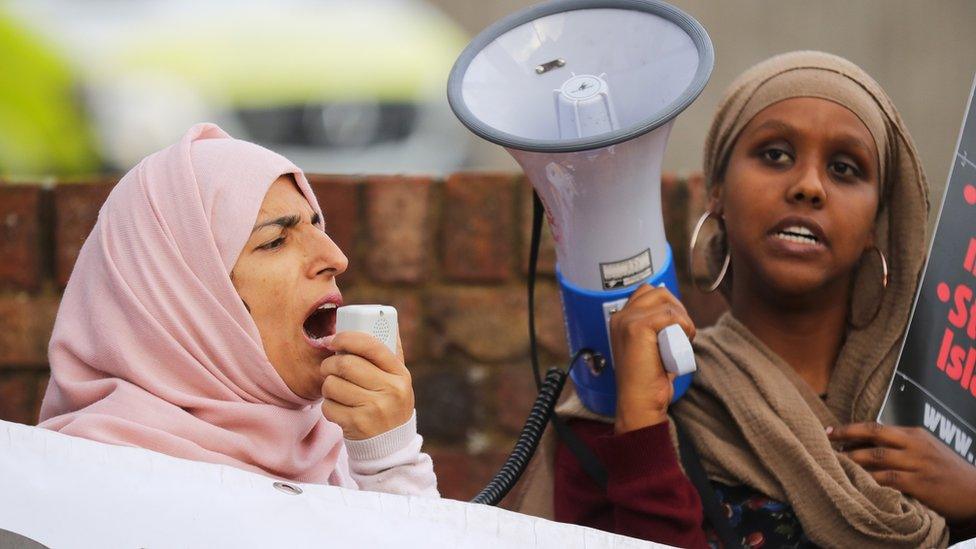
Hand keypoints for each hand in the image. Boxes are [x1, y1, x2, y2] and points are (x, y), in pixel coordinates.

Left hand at [320, 331, 413, 439]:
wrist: (392, 444)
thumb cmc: (390, 402)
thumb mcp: (398, 379)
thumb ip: (389, 353)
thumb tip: (380, 319)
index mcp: (400, 374)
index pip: (371, 345)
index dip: (347, 338)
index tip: (334, 339)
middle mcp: (390, 391)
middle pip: (346, 364)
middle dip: (330, 363)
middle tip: (328, 366)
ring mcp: (374, 409)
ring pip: (333, 385)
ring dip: (327, 385)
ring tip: (335, 388)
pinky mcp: (357, 425)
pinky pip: (329, 406)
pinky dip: (328, 405)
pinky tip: (338, 407)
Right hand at [609, 284, 695, 433]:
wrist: (640, 401)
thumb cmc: (649, 379)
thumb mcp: (652, 346)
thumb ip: (657, 327)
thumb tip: (677, 312)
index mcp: (621, 319)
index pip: (649, 293)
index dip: (669, 306)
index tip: (677, 328)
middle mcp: (620, 315)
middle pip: (659, 292)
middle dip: (678, 309)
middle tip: (683, 333)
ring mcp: (627, 319)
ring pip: (667, 302)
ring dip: (683, 320)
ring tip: (681, 340)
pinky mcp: (637, 326)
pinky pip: (671, 315)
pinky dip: (684, 327)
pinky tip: (682, 343)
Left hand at [828, 421, 975, 522]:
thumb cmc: (947, 473)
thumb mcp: (926, 450)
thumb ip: (900, 446)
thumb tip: (863, 446)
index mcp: (914, 434)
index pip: (875, 427)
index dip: (849, 428)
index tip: (828, 431)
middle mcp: (914, 445)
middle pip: (873, 436)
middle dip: (845, 438)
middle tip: (823, 444)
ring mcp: (918, 464)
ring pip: (877, 458)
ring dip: (852, 461)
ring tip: (833, 464)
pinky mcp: (921, 484)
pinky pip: (888, 480)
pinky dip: (869, 480)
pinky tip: (855, 482)